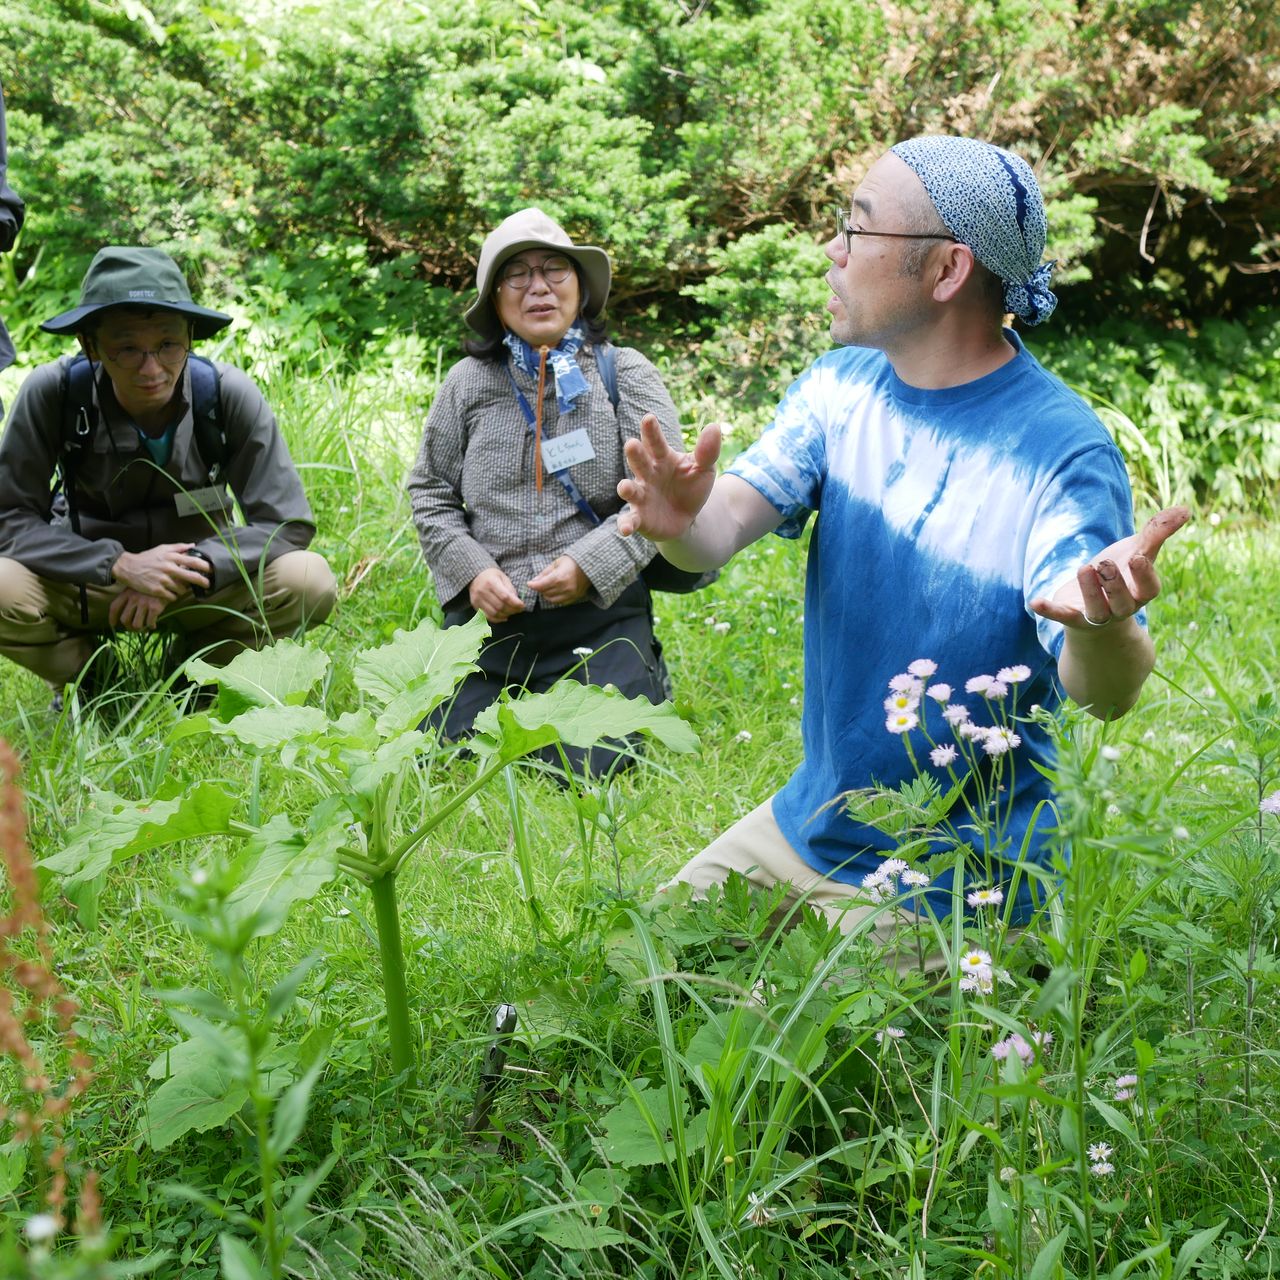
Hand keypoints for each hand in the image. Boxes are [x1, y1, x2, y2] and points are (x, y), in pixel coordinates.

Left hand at [109, 587, 167, 631]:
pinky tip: (154, 626)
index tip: (113, 624)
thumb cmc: (154, 584)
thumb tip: (128, 610)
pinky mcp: (155, 607)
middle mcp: (133, 598)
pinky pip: (150, 623)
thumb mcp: (139, 586)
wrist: (170, 580)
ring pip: (136, 624)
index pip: (114, 607)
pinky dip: (151, 626)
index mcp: (127, 592)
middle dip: (129, 627)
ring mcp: (144, 603)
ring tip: (144, 629)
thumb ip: (131, 595)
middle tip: (134, 629)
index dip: (112, 618)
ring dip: (140, 629)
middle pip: (124, 619)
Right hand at [111, 543, 210, 600]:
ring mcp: (163, 580)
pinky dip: (173, 596)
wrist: (128, 568)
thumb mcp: (162, 549)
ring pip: (182, 589)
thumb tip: (193, 545)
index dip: (205, 566)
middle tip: (208, 585)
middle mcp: (168, 568)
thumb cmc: (147, 558)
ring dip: (183, 590)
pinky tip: (170, 593)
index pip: (193, 561)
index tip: (212, 570)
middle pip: (192, 577)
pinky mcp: (157, 590)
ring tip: (179, 587)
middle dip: (203, 582)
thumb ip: (178, 547)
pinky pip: (172, 597)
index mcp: (171, 557)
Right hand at [469, 567, 524, 623]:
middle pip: (500, 606)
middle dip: (512, 610)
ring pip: (494, 613)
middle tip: (518, 610)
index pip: (505, 596)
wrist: (475, 577)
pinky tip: (504, 617)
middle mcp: (482, 591)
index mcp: (491, 582)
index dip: (515, 603)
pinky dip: (498, 619)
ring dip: (506, 615)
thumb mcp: (503, 577)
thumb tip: (517, 602)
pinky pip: (488, 617)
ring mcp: (477, 600)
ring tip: (511, 612)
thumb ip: (510, 589)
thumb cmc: (492, 576)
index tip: (522, 605)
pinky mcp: (475, 606)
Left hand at [528, 555, 588, 605]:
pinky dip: (555, 598)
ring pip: (551, 599)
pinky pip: (560, 602)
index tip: (529, 583)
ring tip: (548, 586)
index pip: (541, 585)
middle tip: (540, 582)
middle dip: (540, 588)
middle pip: (545, 592)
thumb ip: (544, 573)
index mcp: (559, 577)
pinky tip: (556, 591)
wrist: (589, 566)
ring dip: (547, 594)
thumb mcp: (556, 563)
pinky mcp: (574, 598)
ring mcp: (570, 594)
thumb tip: (534, 581)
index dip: (533, 585)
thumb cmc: (572, 562)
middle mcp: (565, 588)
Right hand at [617, 415, 721, 540]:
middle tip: (632, 444)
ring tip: (624, 487)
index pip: (656, 443)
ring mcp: (641, 496)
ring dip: (626, 489)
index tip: (649, 418)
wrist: (687, 518)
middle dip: (635, 454)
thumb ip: (707, 451)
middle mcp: (647, 475)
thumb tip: (715, 426)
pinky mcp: (639, 517)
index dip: (652, 431)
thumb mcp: (704, 468)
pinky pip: (630, 520)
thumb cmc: (691, 487)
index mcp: (662, 459)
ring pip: (630, 490)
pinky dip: (625, 524)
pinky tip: (624, 530)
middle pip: (639, 462)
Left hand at [1030, 506, 1189, 631]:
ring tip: (1083, 568)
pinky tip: (1035, 601)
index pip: (1150, 588)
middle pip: (1122, 601)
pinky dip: (1049, 610)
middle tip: (1103, 563)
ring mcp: (1097, 615)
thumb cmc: (1122, 575)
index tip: (1139, 557)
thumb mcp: (1137, 551)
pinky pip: (1061, 616)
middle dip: (1114, 584)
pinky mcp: (1072, 617)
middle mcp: (1122, 608)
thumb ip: (1158, 532)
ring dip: (1090, 591)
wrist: (1094, 606)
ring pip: (1096, 609)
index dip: (1145, 575)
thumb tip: (1185, 509)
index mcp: (1141, 592)